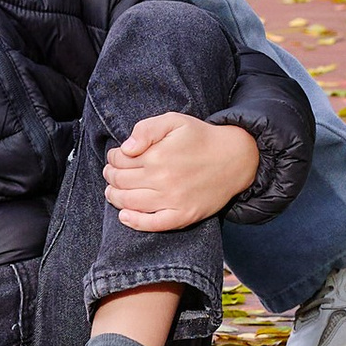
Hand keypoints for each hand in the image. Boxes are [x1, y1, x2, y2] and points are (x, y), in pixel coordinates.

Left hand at [104, 110, 260, 231]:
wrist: (235, 158)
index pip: (120, 160)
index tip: (114, 156)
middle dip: (111, 176)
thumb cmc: (201, 138)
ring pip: (131, 203)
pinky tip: (125, 216)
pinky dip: (135, 222)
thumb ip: (146, 129)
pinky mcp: (183, 216)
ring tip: (112, 191)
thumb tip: (125, 148)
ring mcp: (173, 200)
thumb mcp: (174, 120)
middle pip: (121, 182)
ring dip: (115, 197)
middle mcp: (163, 179)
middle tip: (110, 173)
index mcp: (158, 155)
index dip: (112, 157)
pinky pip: (153, 225)